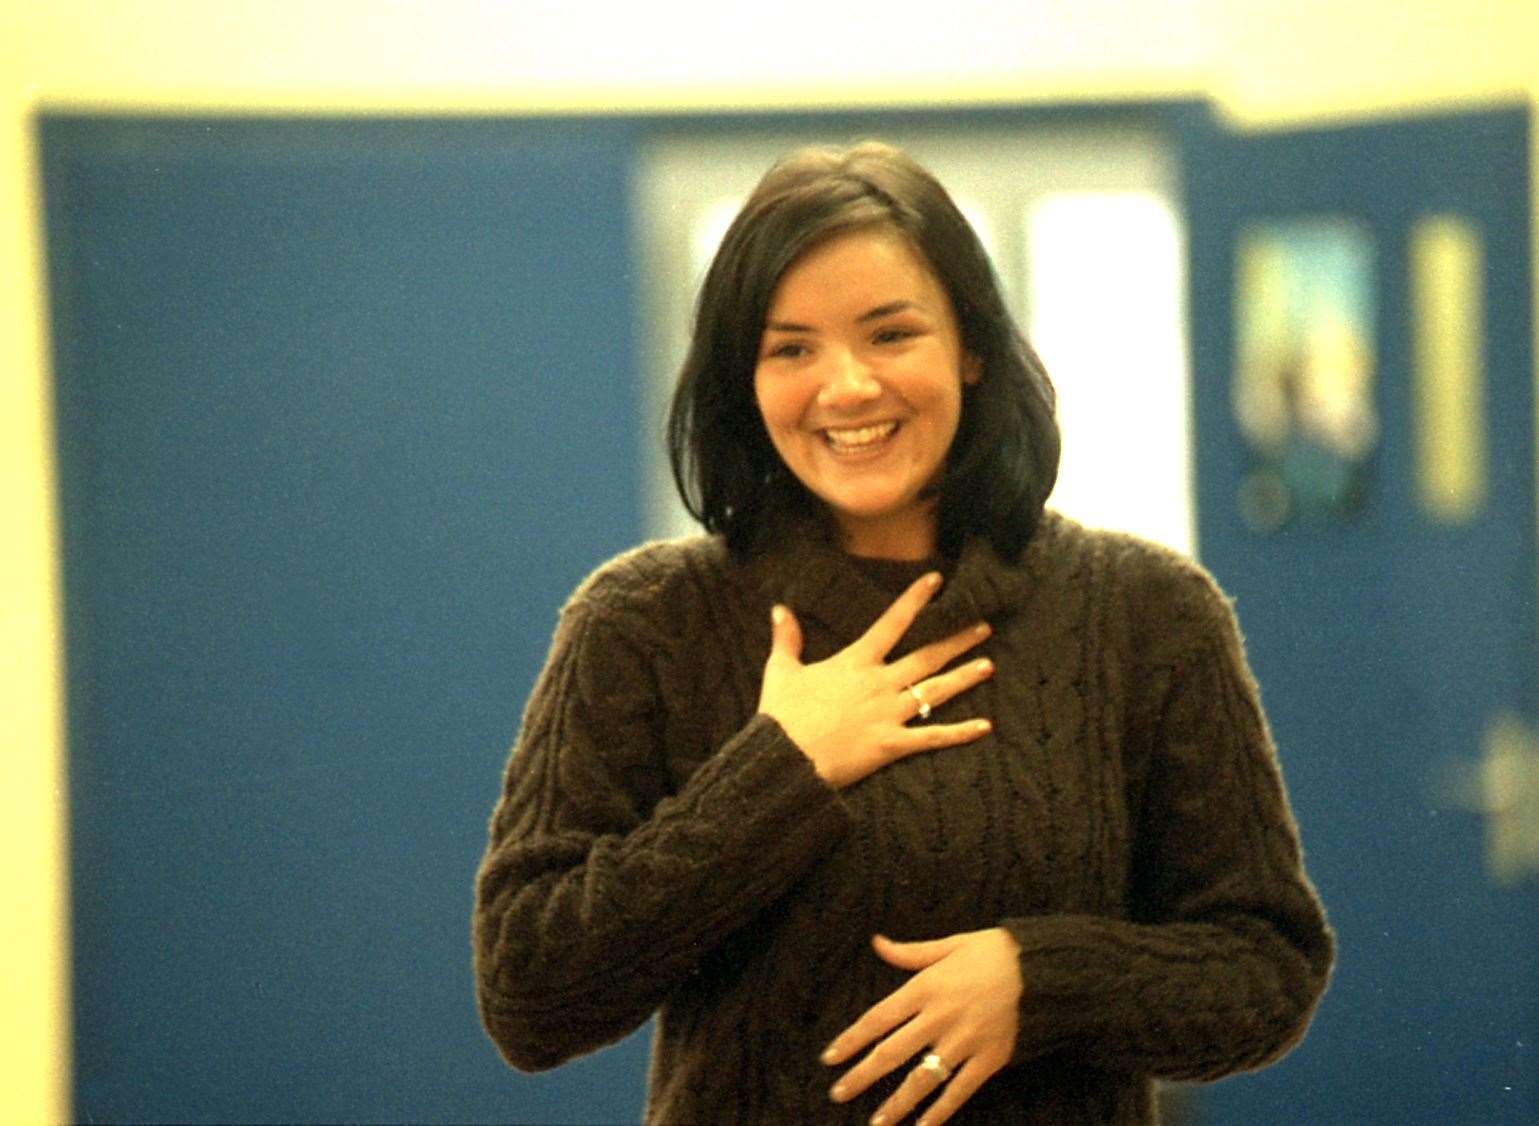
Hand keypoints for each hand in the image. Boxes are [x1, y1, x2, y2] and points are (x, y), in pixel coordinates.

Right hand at [758, 572, 993, 789]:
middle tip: (983, 627)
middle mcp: (879, 683)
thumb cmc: (781, 714)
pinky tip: (985, 727)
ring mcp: (888, 714)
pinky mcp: (891, 745)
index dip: (915, 600)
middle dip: (956, 640)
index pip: (892, 622)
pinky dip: (960, 733)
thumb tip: (779, 609)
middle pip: (926, 656)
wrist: (783, 757)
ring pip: (935, 691)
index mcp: (855, 661)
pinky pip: (932, 738)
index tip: (936, 581)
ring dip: (964, 677)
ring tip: (988, 665)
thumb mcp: (780, 670)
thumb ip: (787, 638)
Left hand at [822, 930, 1022, 1125]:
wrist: (1041, 969)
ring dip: (896, 1104)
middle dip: (862, 1076)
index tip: (830, 1058)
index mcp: (926, 988)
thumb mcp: (948, 945)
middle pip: (892, 1053)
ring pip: (922, 1079)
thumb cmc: (992, 952)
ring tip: (875, 1124)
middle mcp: (939, 1018)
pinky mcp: (988, 1060)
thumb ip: (909, 953)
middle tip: (838, 1094)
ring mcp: (964, 1042)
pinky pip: (959, 1091)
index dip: (851, 1040)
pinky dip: (940, 1112)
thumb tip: (876, 943)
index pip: (878, 1018)